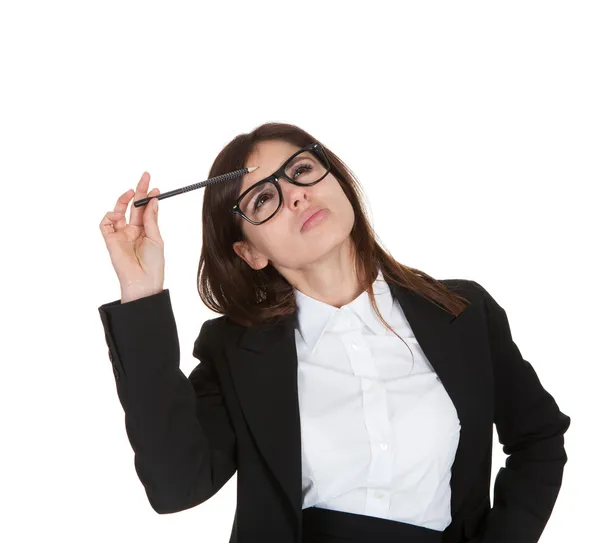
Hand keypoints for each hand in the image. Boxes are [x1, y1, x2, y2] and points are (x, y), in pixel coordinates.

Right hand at [99, 171, 164, 302]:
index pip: (145, 209)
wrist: (144, 281)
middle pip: (132, 206)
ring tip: (131, 192)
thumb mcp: (156, 238)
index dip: (149, 197)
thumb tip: (152, 200)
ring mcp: (120, 234)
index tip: (156, 187)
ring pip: (117, 211)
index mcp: (145, 231)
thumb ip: (151, 219)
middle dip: (138, 191)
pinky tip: (119, 214)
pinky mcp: (110, 240)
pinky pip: (105, 224)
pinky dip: (109, 215)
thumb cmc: (153, 263)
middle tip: (144, 177)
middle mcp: (131, 231)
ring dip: (123, 200)